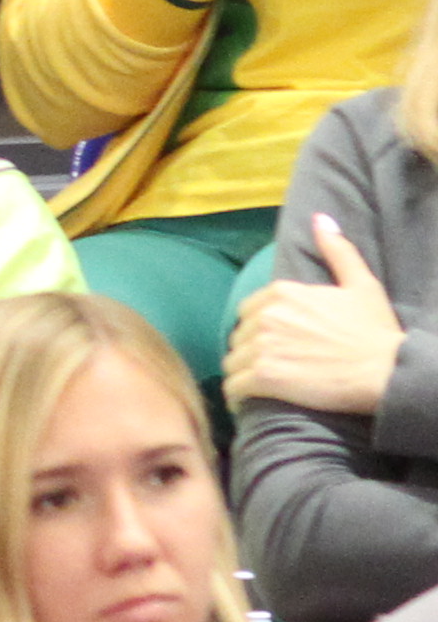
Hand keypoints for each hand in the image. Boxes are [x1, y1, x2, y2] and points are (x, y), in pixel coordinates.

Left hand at [230, 216, 410, 419]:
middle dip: (249, 351)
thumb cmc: (376, 333)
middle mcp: (266, 316)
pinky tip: (247, 402)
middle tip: (267, 368)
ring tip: (257, 387)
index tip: (272, 344)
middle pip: (238, 337)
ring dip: (242, 374)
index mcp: (282, 292)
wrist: (388, 373)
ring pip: (232, 362)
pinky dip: (238, 397)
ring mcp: (263, 346)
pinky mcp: (264, 377)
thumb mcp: (361, 285)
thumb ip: (338, 251)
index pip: (247, 312)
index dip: (258, 330)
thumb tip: (321, 219)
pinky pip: (234, 387)